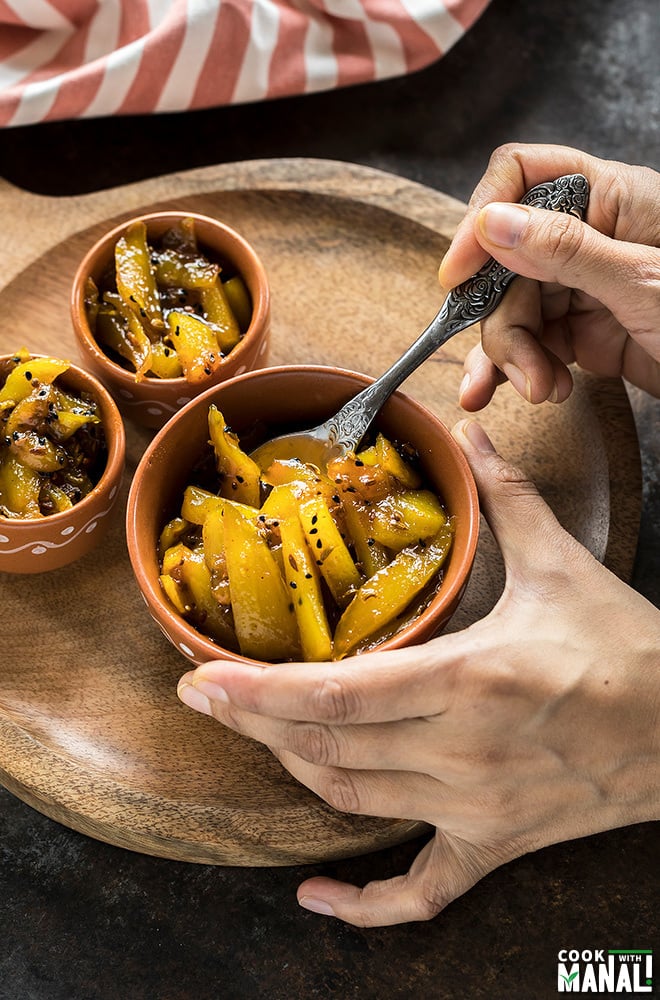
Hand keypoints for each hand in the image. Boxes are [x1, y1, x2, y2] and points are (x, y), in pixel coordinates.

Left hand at [177, 419, 659, 926]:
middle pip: (326, 748)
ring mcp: (476, 807)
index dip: (257, 692)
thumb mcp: (563, 565)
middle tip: (201, 701)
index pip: (335, 694)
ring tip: (252, 737)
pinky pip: (421, 894)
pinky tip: (315, 898)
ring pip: (353, 801)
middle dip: (252, 725)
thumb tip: (469, 428)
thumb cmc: (629, 649)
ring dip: (292, 770)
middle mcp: (462, 752)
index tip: (204, 682)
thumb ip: (506, 495)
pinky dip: (365, 906)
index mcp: (470, 680)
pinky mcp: (495, 843)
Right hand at [438, 143, 659, 408]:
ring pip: (511, 308)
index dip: (481, 219)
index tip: (458, 275)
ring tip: (540, 390)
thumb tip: (492, 223)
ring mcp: (581, 284)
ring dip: (514, 356)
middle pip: (506, 263)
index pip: (521, 179)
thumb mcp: (642, 282)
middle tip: (524, 370)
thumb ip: (565, 250)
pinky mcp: (580, 330)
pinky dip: (516, 369)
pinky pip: (529, 342)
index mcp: (609, 198)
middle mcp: (588, 236)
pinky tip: (511, 390)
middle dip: (506, 322)